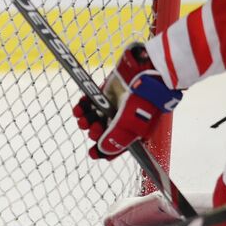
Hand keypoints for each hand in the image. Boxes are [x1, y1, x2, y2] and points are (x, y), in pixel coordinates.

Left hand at [74, 43, 181, 160]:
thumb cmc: (142, 100)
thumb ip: (116, 138)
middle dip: (95, 133)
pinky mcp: (104, 94)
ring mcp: (112, 106)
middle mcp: (122, 120)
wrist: (144, 71)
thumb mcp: (130, 123)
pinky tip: (80, 108)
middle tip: (94, 127)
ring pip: (93, 120)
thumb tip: (102, 151)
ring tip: (83, 119)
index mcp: (133, 130)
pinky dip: (82, 107)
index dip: (104, 151)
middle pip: (102, 133)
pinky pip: (88, 104)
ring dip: (85, 122)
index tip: (92, 153)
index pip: (117, 146)